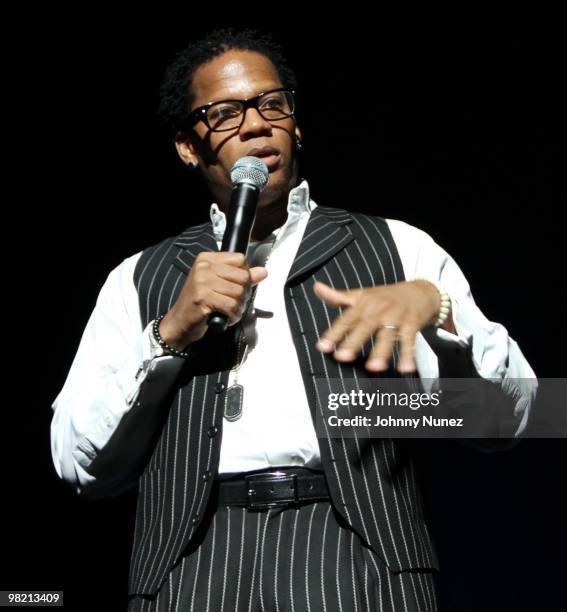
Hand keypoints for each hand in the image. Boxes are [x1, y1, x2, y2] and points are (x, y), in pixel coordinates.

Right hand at [159, 252, 267, 348]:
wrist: (180, 322)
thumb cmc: (199, 304)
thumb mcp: (220, 285)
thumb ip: (241, 277)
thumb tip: (262, 272)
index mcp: (207, 259)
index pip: (240, 259)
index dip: (244, 275)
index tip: (236, 286)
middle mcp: (204, 267)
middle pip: (243, 276)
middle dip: (244, 294)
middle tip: (233, 302)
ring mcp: (202, 281)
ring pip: (239, 292)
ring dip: (238, 307)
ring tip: (228, 310)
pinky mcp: (203, 297)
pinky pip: (231, 306)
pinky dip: (233, 315)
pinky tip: (225, 317)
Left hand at [314, 280, 442, 372]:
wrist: (422, 290)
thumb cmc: (387, 296)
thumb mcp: (362, 294)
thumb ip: (339, 296)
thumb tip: (317, 288)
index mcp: (364, 304)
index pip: (346, 320)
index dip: (334, 333)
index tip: (322, 347)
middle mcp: (379, 310)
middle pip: (365, 327)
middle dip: (354, 342)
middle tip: (342, 358)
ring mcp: (396, 316)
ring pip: (387, 335)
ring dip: (381, 351)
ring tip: (374, 368)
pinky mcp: (413, 324)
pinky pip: (410, 340)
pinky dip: (408, 354)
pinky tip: (405, 368)